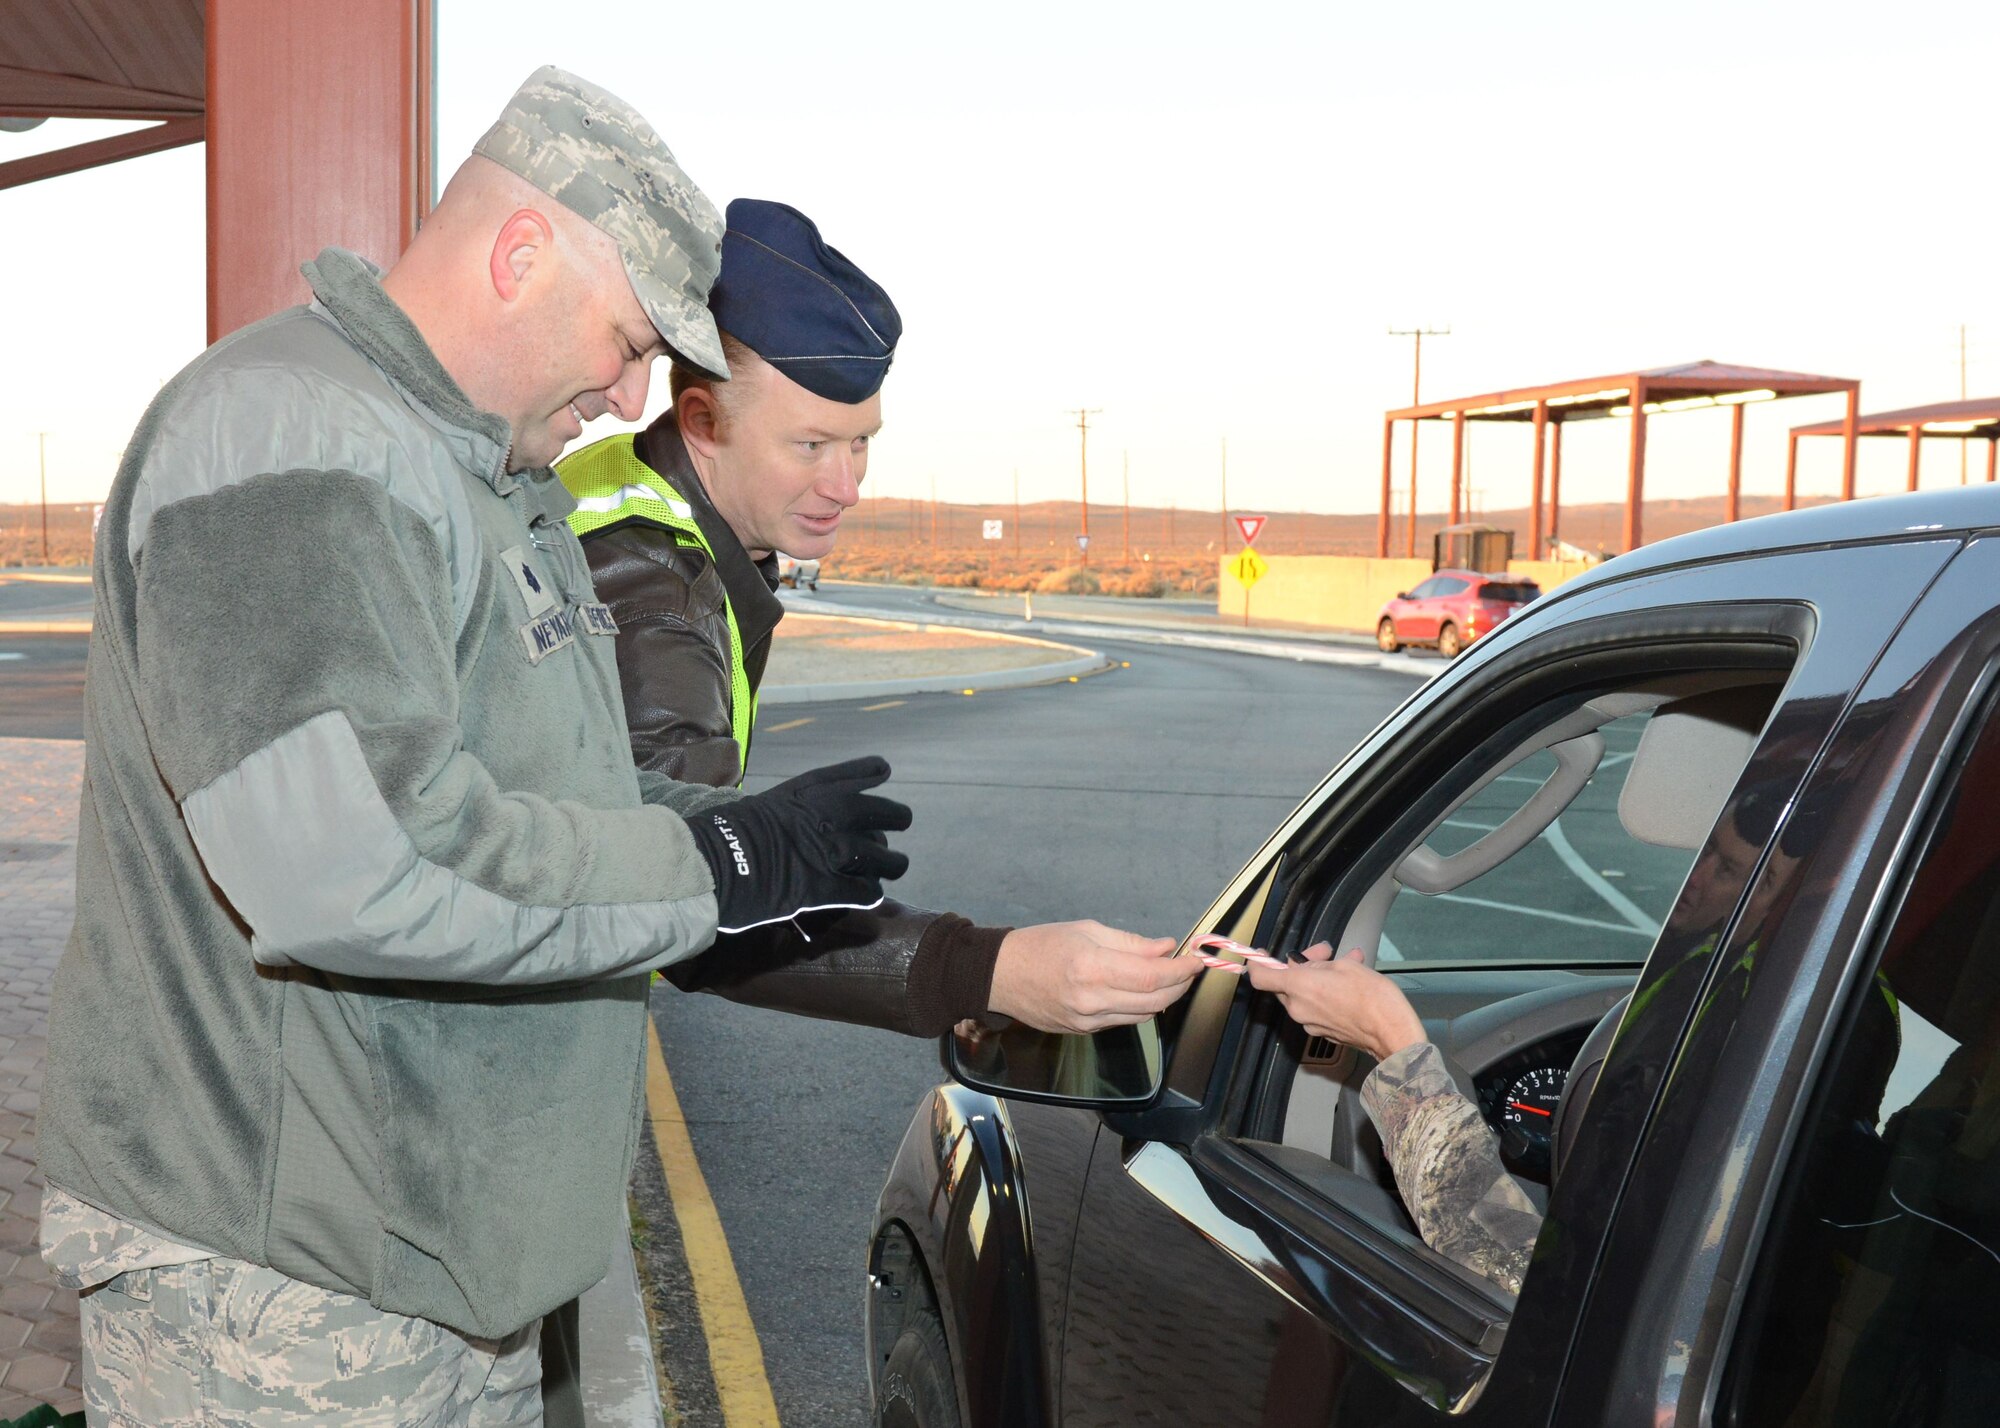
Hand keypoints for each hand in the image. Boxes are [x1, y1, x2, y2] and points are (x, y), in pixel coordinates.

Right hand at [685, 756, 912, 932]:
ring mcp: (836, 851)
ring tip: (892, 868)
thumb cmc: (729, 830)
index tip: (883, 771)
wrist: (717, 860)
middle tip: (899, 824)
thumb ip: (796, 809)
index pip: (862, 772)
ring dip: (891, 865)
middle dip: (896, 818)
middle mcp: (835, 813)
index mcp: (815, 788)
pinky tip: (867, 894)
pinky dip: (868, 893)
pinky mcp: (832, 886)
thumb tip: (805, 826)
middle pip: (887, 813)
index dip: (874, 771)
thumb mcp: (767, 803)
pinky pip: (867, 891)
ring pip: (887, 859)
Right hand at [986, 921, 1198, 1034]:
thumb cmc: (1040, 945)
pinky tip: (1142, 990)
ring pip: (1144, 1015)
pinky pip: (1124, 1021)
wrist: (1001, 976)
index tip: (1197, 960)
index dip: (1182, 970)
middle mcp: (1092, 1000)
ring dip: (1164, 997)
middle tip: (1189, 968)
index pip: (1153, 976)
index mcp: (1092, 967)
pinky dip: (1141, 1006)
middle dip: (1180, 984)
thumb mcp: (1086, 930)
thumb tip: (1166, 948)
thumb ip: (1130, 943)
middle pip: (1155, 1000)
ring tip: (1170, 977)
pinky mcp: (1083, 1031)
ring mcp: (1088, 1021)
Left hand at [1247, 944, 1425, 1062]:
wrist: (1392, 1033)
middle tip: (1326, 952)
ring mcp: (1310, 1024)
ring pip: (1302, 996)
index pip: (1261, 977)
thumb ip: (1320, 964)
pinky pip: (1315, 1009)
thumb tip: (1310, 965)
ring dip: (1317, 979)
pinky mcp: (1323, 1034)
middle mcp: (1298, 1008)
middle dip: (1302, 965)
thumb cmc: (1371, 995)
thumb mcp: (1346, 966)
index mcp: (1299, 987)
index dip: (1257, 963)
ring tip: (1345, 965)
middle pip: (1285, 984)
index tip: (1263, 954)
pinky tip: (1348, 987)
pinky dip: (1325, 996)